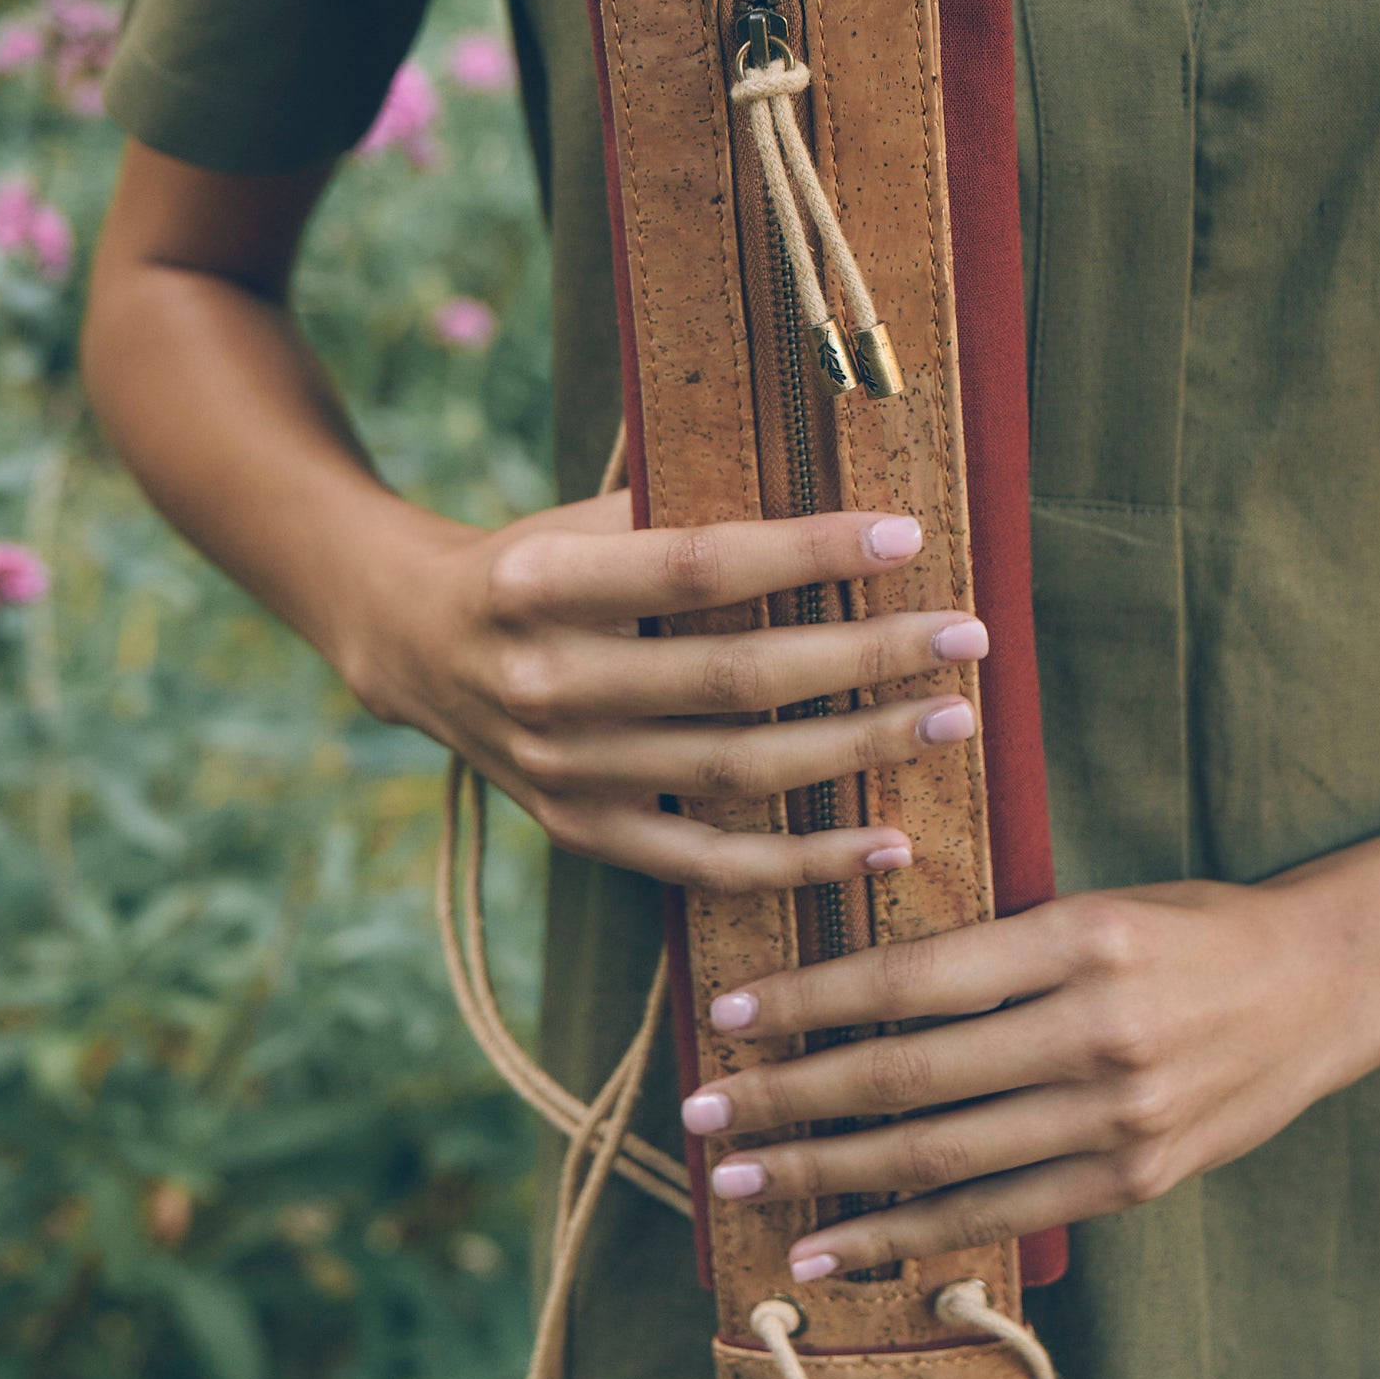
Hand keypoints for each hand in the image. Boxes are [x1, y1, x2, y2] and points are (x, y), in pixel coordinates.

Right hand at [342, 489, 988, 890]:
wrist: (413, 644)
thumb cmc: (536, 560)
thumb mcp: (582, 517)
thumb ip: (682, 517)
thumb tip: (836, 514)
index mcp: (541, 582)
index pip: (697, 567)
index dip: (807, 554)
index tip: (906, 537)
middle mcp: (548, 683)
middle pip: (736, 677)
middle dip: (866, 657)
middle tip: (966, 636)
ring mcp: (563, 770)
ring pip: (738, 771)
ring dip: (858, 748)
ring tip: (951, 719)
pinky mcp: (581, 831)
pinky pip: (709, 863)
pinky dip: (804, 862)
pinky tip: (889, 842)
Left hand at [679, 874, 1379, 1272]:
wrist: (1324, 987)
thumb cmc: (1190, 927)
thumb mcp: (1096, 902)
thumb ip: (995, 943)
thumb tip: (857, 977)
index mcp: (1079, 939)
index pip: (913, 977)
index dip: (811, 998)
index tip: (731, 1011)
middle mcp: (1097, 1032)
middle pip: (908, 1076)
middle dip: (790, 1098)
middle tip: (703, 1110)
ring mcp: (1117, 1118)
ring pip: (940, 1159)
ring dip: (827, 1176)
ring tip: (742, 1179)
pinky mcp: (1134, 1181)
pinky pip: (997, 1215)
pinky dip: (908, 1235)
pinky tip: (838, 1244)